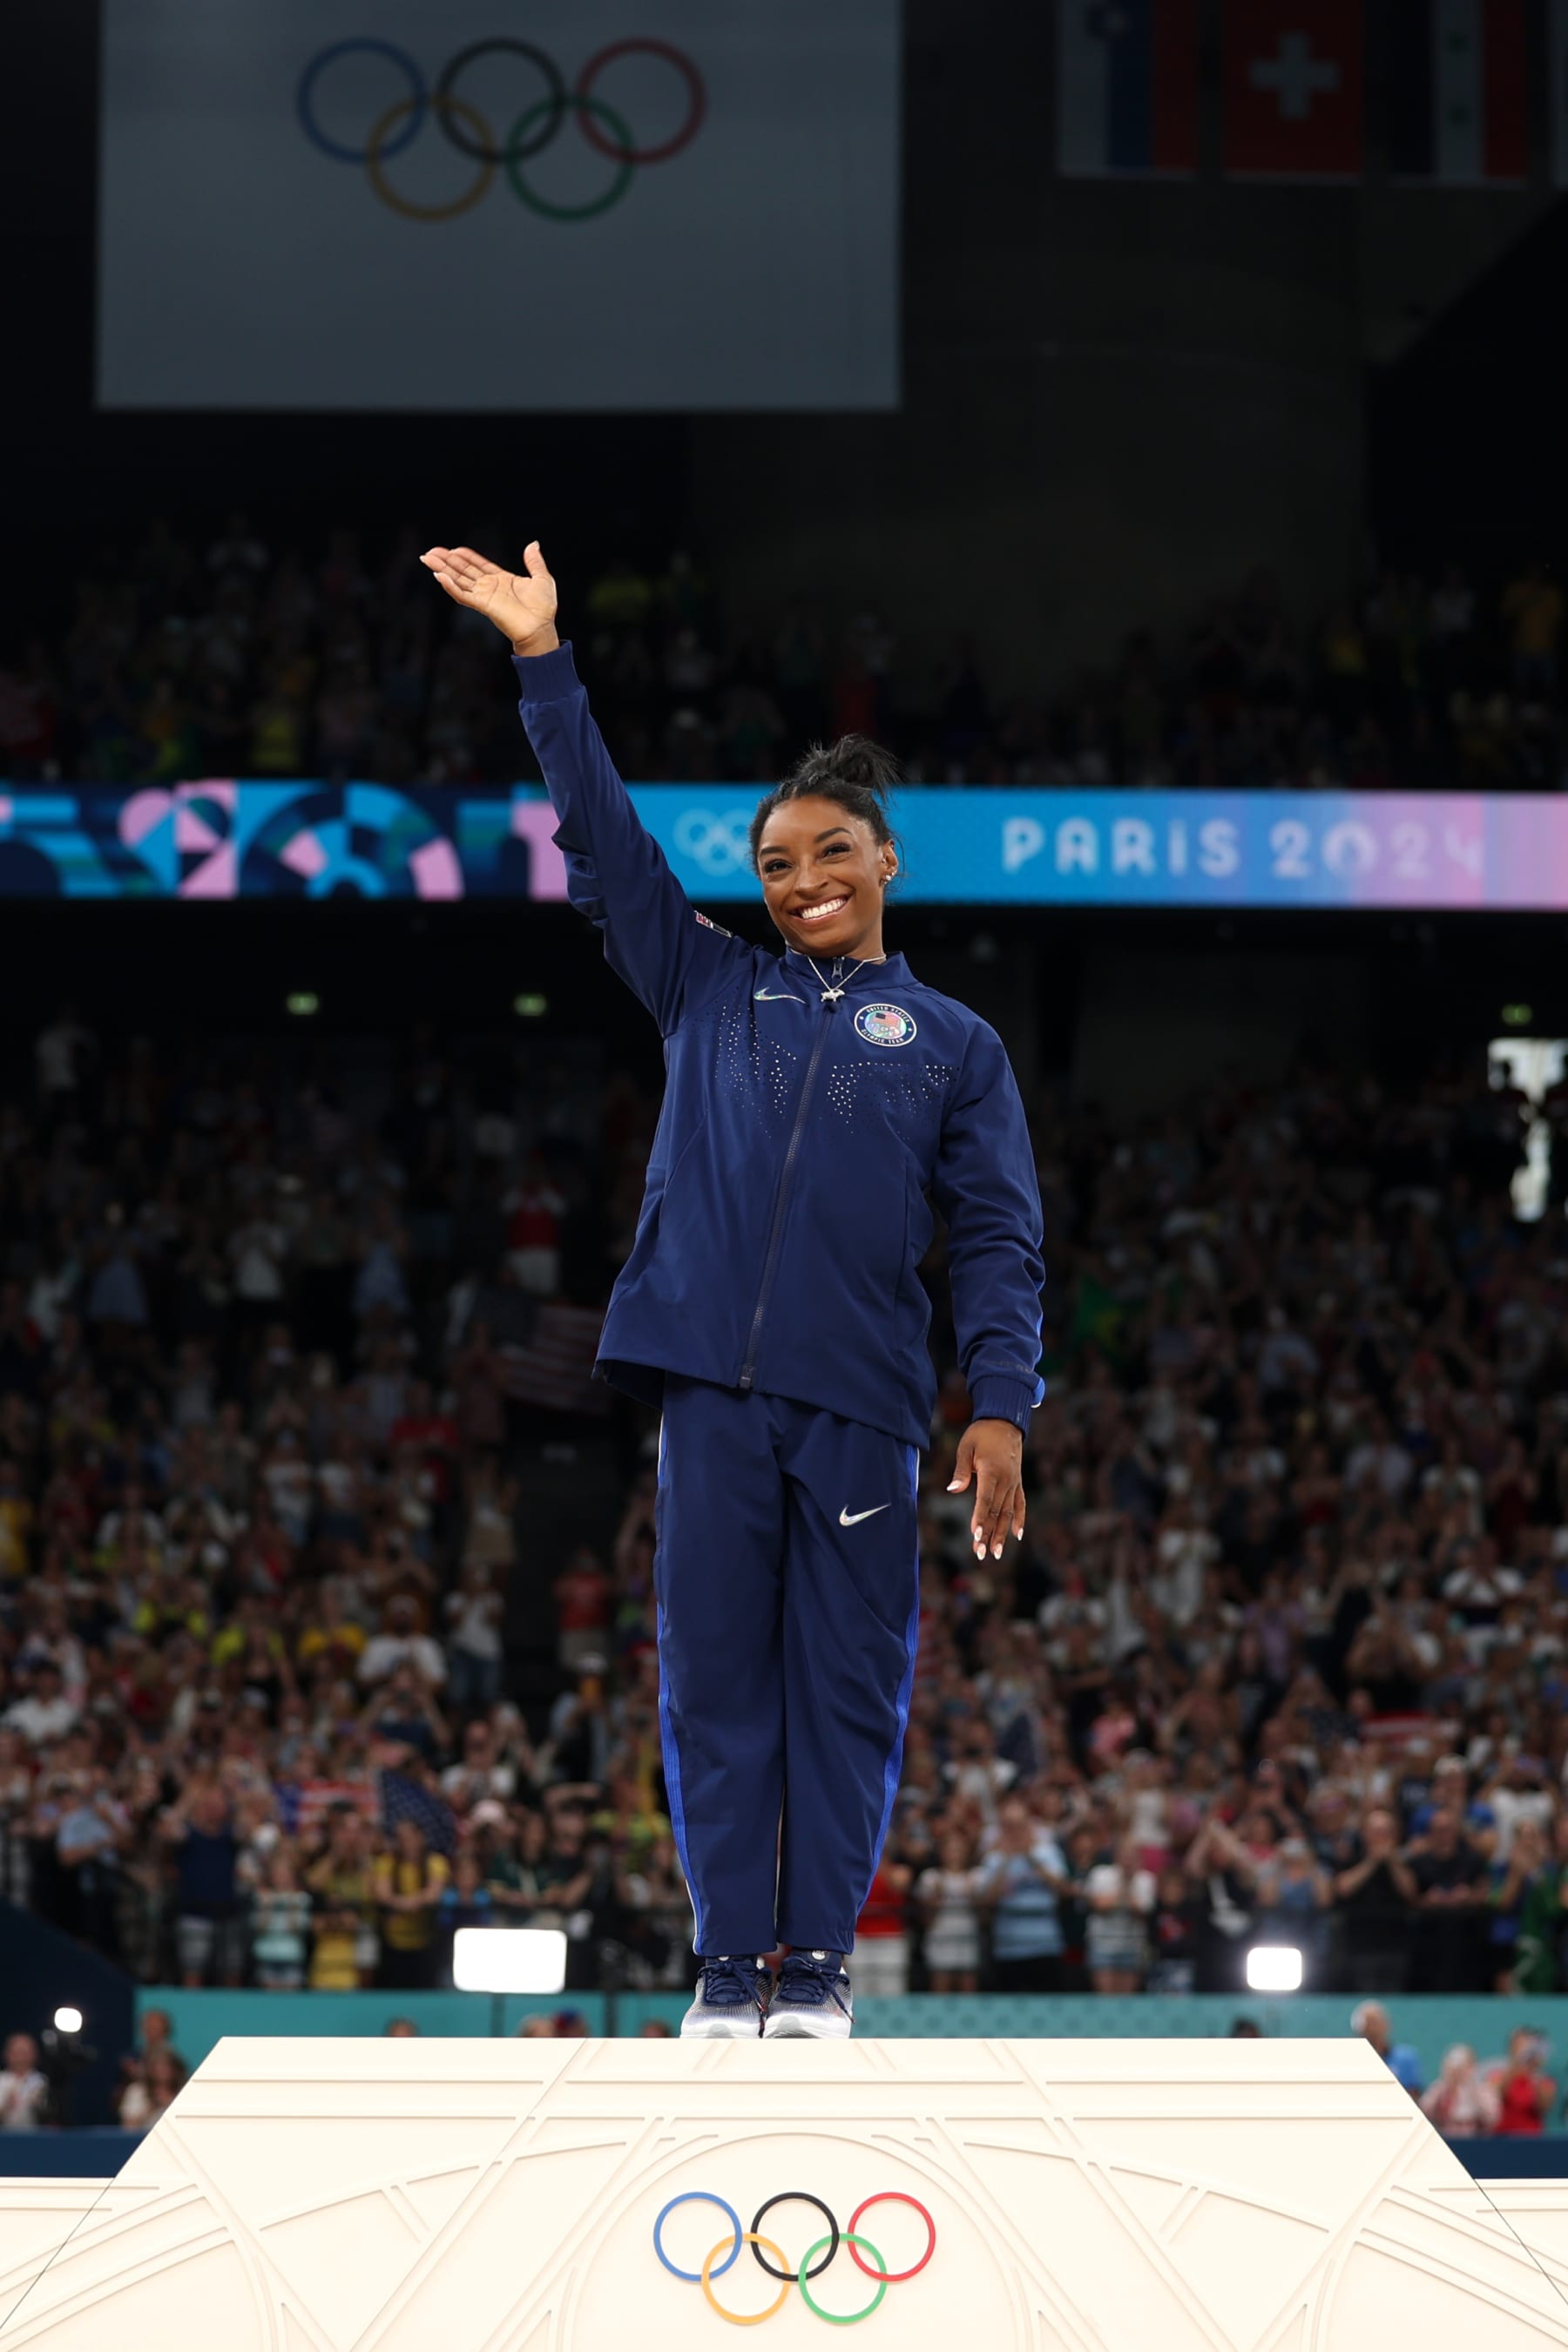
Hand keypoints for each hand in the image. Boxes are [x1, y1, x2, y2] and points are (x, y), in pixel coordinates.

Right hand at [420, 541, 558, 654]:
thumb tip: (532, 544)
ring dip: (442, 569)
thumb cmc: (544, 608)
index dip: (466, 557)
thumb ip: (534, 562)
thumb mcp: (542, 578)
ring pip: (458, 580)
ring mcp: (484, 596)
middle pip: (463, 571)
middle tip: (431, 551)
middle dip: (447, 561)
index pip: (478, 565)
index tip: (454, 549)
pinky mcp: (482, 605)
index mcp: (501, 580)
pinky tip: (439, 576)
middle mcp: (489, 588)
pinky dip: (450, 586)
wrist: (541, 628)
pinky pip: (462, 595)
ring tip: (427, 558)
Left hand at [949, 1419, 1025, 1559]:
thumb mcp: (966, 1447)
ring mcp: (1014, 1482)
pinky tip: (1018, 1535)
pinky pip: (1020, 1504)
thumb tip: (952, 1489)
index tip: (976, 1535)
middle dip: (989, 1534)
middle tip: (981, 1554)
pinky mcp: (1017, 1482)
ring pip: (1008, 1512)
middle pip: (996, 1511)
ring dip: (1002, 1533)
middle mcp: (1006, 1480)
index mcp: (992, 1471)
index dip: (980, 1518)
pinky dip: (1019, 1519)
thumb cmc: (981, 1434)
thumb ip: (961, 1470)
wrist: (1005, 1422)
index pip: (985, 1500)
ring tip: (997, 1553)